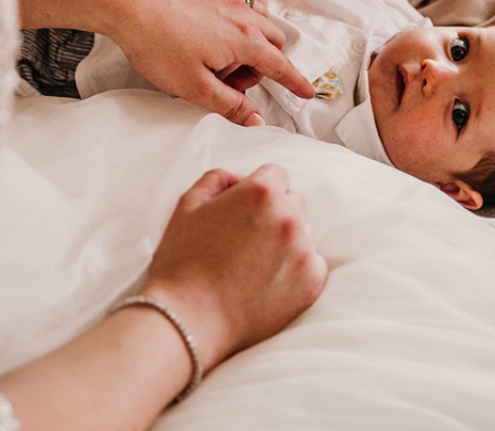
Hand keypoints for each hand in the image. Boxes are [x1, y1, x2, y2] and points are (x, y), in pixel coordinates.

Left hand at [104, 0, 314, 125]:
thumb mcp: (193, 88)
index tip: (307, 92)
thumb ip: (230, 104)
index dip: (295, 83)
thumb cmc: (156, 45)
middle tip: (233, 80)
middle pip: (273, 38)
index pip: (279, 66)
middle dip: (264, 63)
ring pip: (256, 13)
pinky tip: (217, 5)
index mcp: (244, 42)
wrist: (124, 1)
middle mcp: (242, 13)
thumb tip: (257, 119)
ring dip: (250, 35)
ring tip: (220, 52)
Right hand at [143, 165, 327, 369]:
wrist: (187, 320)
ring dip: (285, 241)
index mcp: (260, 193)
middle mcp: (288, 217)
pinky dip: (295, 270)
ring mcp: (303, 251)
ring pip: (303, 234)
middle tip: (245, 239)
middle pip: (294, 202)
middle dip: (274, 212)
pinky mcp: (311, 282)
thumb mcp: (188, 205)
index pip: (275, 174)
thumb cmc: (182, 262)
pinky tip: (266, 282)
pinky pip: (313, 264)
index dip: (256, 190)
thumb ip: (218, 179)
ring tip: (252, 265)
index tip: (242, 210)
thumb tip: (241, 179)